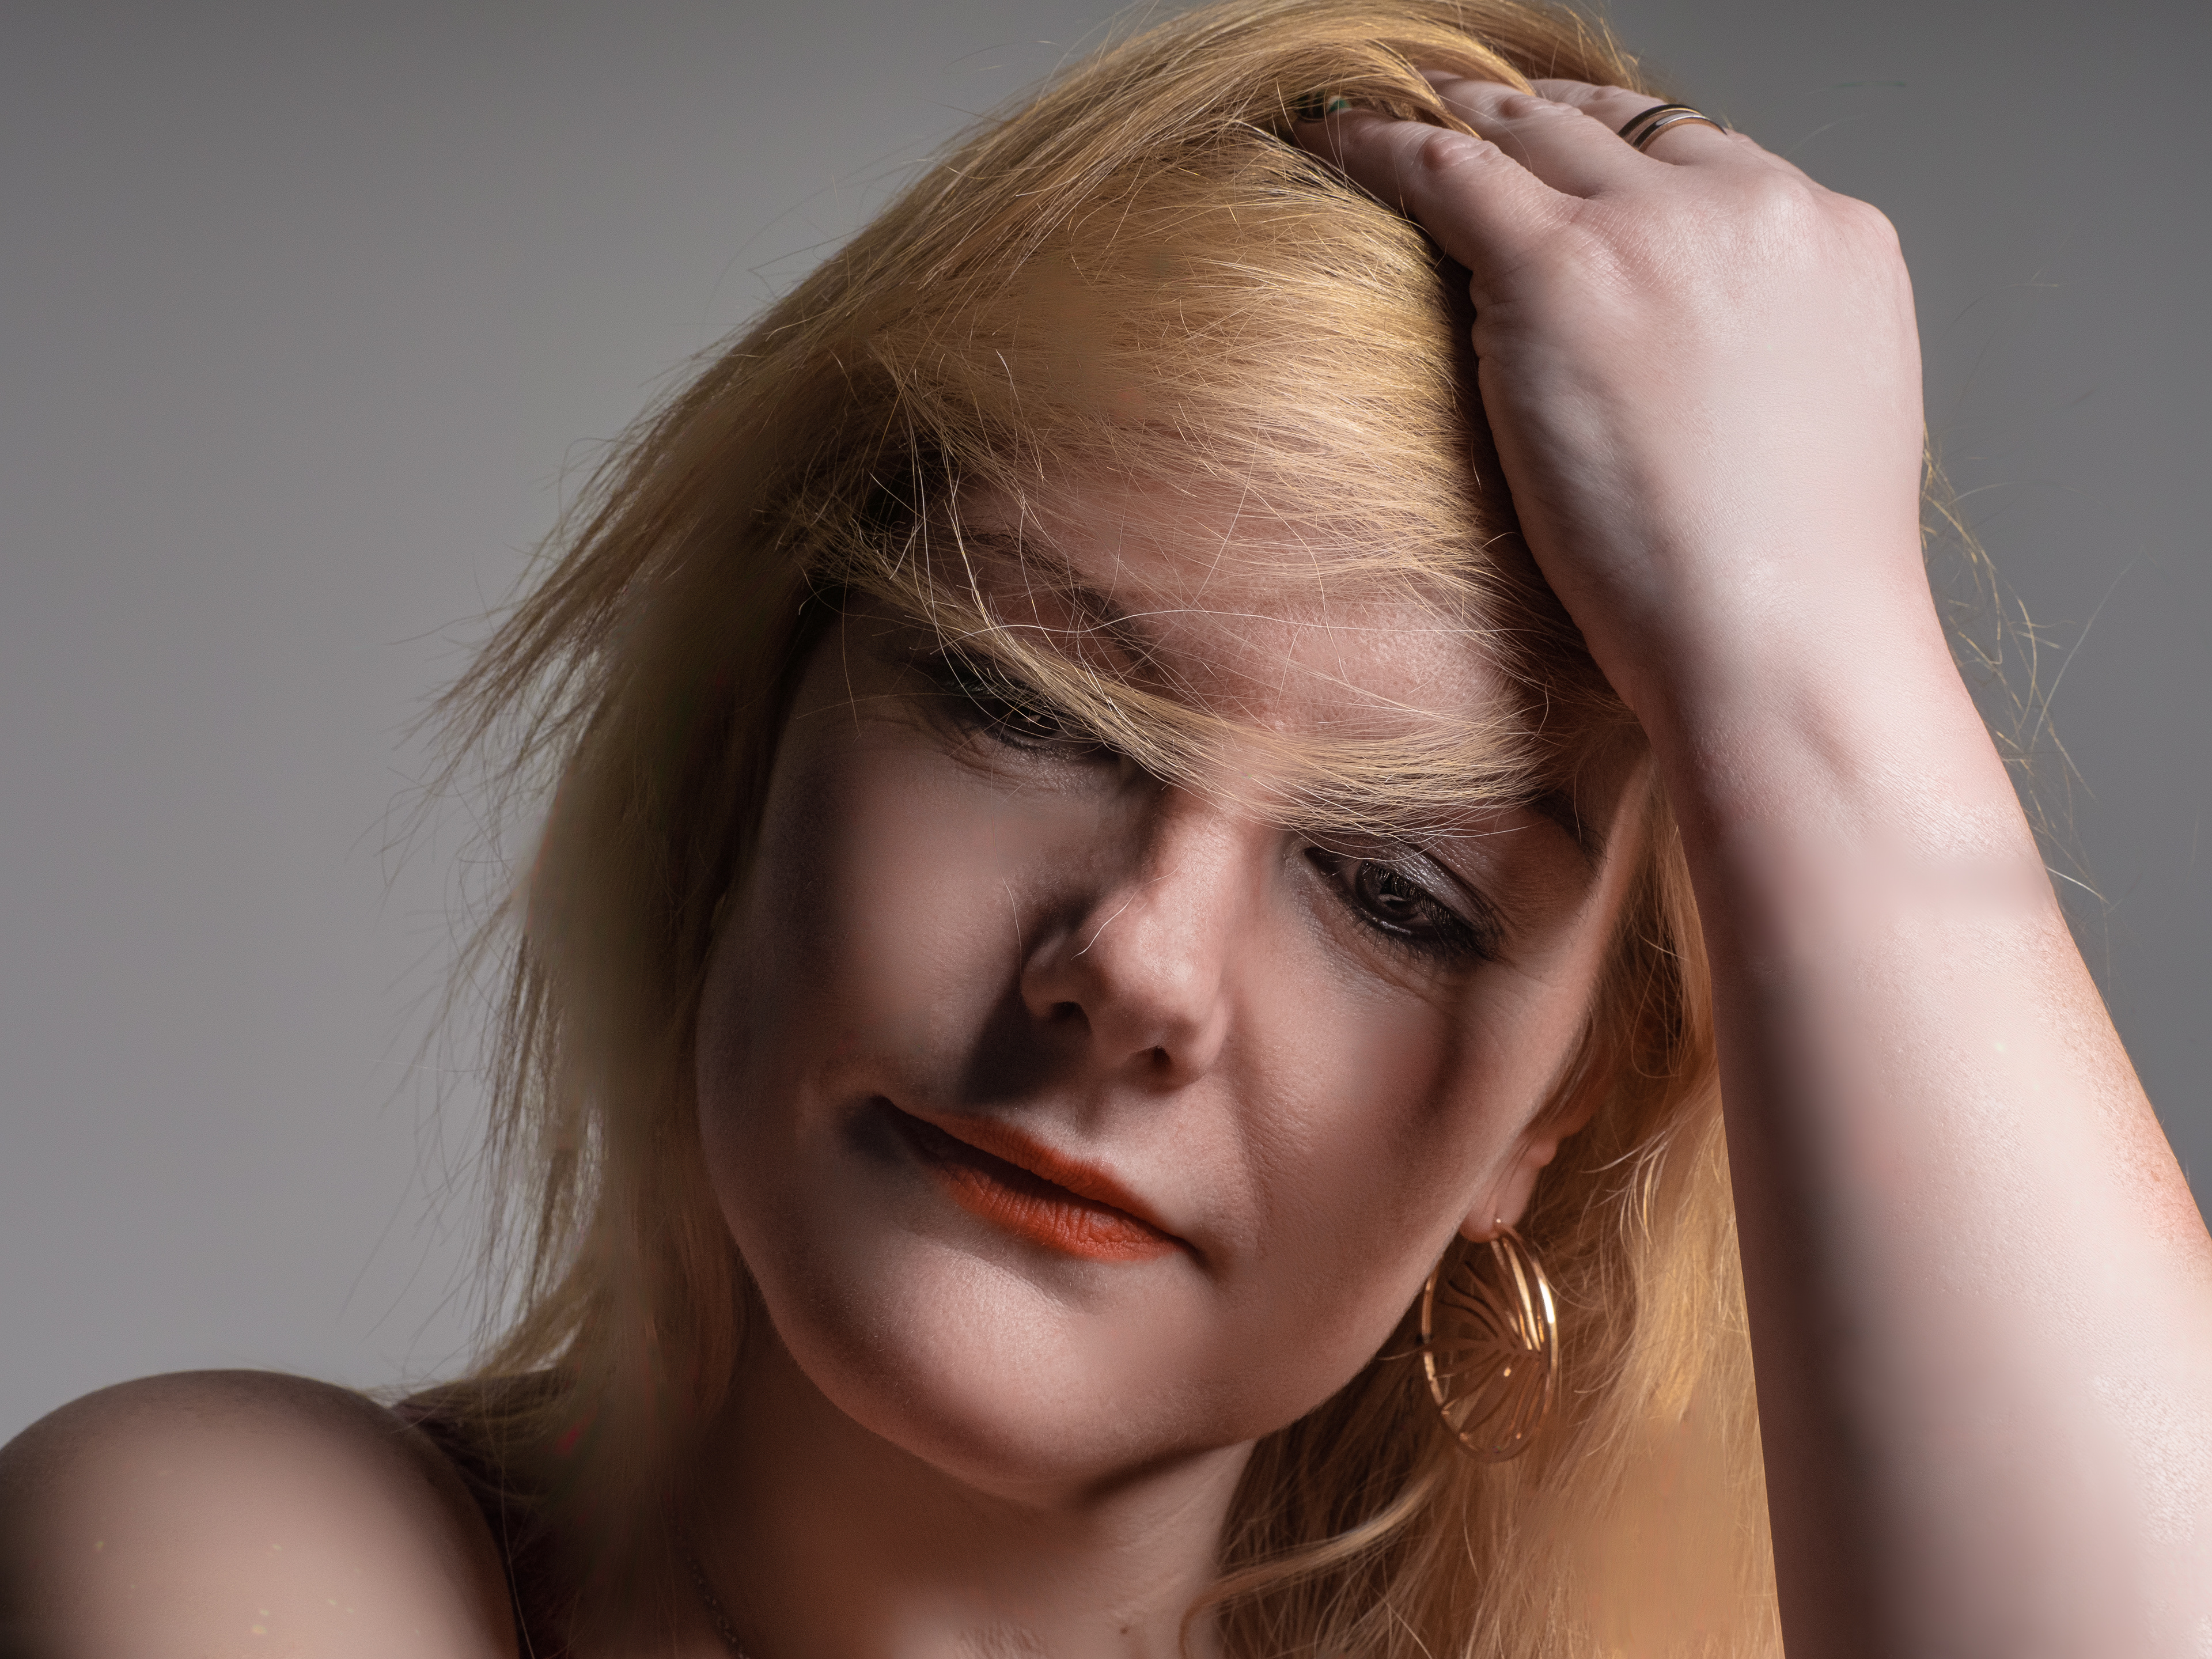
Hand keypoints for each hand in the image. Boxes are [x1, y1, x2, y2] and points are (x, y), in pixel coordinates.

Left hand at [1299, 80, 1931, 736]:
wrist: (1782, 638)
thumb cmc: (1789, 588)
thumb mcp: (1811, 431)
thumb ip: (1753, 359)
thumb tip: (1688, 367)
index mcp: (1835, 239)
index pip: (1710, 158)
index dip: (1627, 154)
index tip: (1573, 159)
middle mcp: (1755, 206)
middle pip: (1622, 127)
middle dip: (1541, 118)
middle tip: (1473, 115)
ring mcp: (1657, 227)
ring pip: (1533, 131)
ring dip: (1459, 118)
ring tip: (1395, 124)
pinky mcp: (1561, 266)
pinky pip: (1445, 169)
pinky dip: (1381, 147)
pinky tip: (1333, 144)